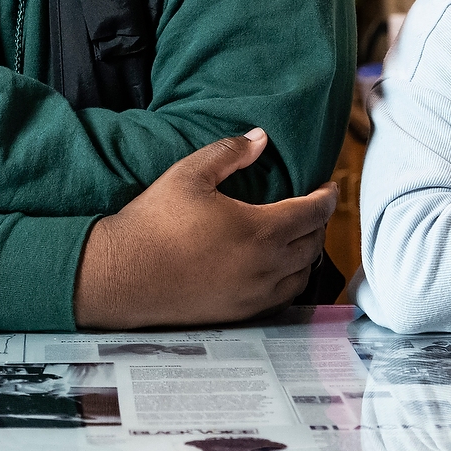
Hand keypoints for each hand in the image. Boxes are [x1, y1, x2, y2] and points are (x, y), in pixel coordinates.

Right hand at [74, 129, 339, 329]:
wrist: (122, 275)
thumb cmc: (154, 222)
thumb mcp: (189, 174)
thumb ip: (228, 152)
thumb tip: (260, 138)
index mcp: (259, 230)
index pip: (311, 212)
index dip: (326, 197)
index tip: (329, 187)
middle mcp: (265, 266)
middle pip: (312, 243)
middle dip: (318, 222)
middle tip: (314, 207)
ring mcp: (254, 294)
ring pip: (301, 274)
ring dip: (308, 252)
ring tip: (301, 237)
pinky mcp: (240, 312)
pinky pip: (282, 297)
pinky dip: (290, 279)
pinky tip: (280, 269)